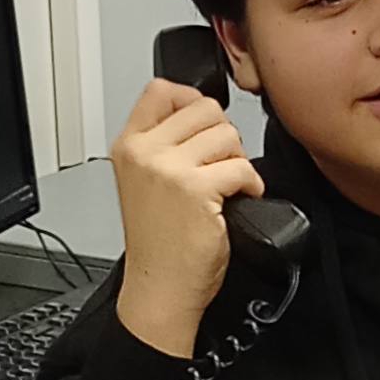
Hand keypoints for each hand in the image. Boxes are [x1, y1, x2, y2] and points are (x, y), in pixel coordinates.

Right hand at [110, 73, 263, 358]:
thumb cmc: (159, 244)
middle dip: (223, 136)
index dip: (192, 101)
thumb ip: (163, 145)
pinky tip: (240, 199)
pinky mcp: (195, 189)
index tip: (204, 127)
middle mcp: (144, 153)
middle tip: (220, 166)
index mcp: (129, 146)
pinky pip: (241, 166)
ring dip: (237, 159)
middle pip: (204, 108)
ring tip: (227, 184)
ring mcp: (168, 169)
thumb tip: (202, 114)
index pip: (161, 90)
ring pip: (226, 133)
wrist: (160, 289)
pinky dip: (251, 184)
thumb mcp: (145, 182)